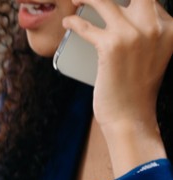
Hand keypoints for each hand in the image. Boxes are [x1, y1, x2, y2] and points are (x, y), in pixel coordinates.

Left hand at [64, 0, 172, 173]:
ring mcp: (134, 35)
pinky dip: (74, 23)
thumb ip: (146, 35)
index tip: (116, 1)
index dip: (131, 0)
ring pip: (105, 2)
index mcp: (170, 29)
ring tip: (76, 1)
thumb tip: (122, 16)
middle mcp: (155, 28)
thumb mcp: (152, 56)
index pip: (151, 1)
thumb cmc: (136, 90)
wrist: (130, 117)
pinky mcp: (112, 46)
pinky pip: (86, 26)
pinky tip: (68, 23)